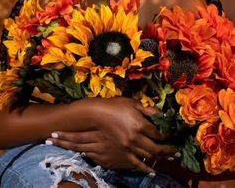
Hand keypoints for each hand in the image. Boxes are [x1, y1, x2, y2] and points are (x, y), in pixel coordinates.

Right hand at [46, 97, 177, 173]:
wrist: (97, 115)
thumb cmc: (116, 106)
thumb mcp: (134, 103)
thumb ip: (149, 110)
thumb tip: (163, 115)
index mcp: (140, 124)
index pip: (159, 133)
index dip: (168, 135)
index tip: (175, 135)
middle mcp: (136, 138)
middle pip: (157, 148)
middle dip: (169, 150)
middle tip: (177, 151)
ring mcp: (129, 147)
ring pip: (149, 156)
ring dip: (161, 158)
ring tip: (170, 158)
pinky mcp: (123, 153)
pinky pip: (136, 163)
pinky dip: (146, 168)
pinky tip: (153, 171)